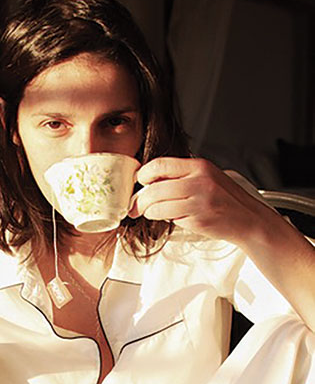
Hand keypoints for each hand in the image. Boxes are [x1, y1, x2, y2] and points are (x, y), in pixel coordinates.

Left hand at [129, 157, 274, 244]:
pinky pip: (170, 218)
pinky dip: (166, 219)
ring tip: (150, 213)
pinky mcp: (198, 218)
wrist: (249, 219)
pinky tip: (174, 218)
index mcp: (199, 166)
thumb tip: (151, 181)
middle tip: (135, 206)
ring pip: (158, 205)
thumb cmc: (226, 200)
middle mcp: (199, 181)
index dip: (143, 174)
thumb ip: (182, 176)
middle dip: (140, 200)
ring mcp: (199, 200)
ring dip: (149, 211)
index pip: (160, 164)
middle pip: (154, 188)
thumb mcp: (207, 177)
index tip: (138, 182)